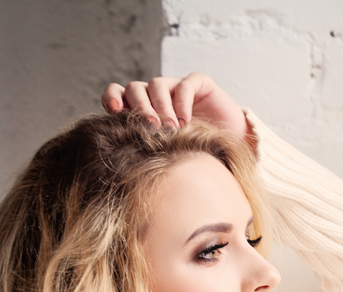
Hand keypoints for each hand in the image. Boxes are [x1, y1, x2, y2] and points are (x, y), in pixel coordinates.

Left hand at [101, 72, 249, 141]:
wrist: (230, 149)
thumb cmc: (194, 155)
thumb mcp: (164, 153)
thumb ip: (143, 148)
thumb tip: (117, 157)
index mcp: (141, 108)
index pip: (117, 93)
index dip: (112, 98)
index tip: (114, 112)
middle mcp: (156, 95)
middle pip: (135, 88)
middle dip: (140, 108)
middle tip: (151, 128)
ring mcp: (176, 87)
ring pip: (156, 84)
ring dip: (161, 107)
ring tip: (172, 130)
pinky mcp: (199, 83)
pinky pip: (184, 85)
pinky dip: (182, 102)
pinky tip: (186, 122)